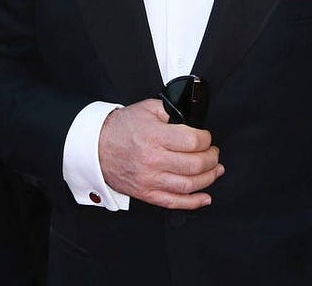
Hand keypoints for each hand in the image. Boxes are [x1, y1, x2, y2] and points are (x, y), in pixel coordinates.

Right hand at [98, 99, 223, 208]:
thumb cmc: (121, 128)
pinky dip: (193, 202)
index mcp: (154, 136)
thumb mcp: (147, 109)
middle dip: (211, 158)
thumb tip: (191, 118)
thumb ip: (171, 111)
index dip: (206, 139)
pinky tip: (204, 196)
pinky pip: (174, 202)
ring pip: (188, 184)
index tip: (207, 137)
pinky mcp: (146, 193)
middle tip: (213, 153)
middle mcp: (153, 160)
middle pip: (195, 164)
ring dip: (208, 178)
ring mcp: (150, 179)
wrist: (96, 147)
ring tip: (215, 170)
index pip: (193, 141)